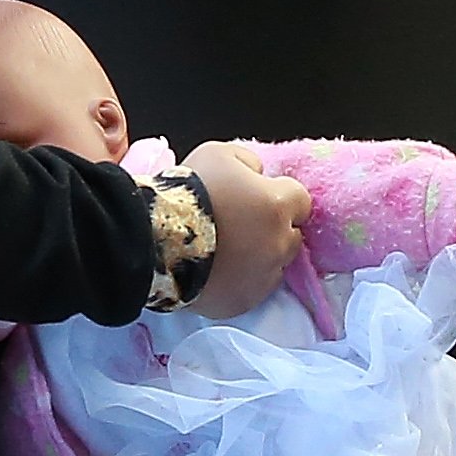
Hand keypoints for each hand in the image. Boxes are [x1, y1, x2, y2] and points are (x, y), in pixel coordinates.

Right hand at [181, 140, 311, 312]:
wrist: (154, 239)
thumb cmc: (186, 191)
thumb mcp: (218, 153)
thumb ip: (248, 161)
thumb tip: (257, 175)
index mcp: (277, 205)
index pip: (301, 201)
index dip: (280, 197)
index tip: (258, 199)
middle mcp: (279, 243)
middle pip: (291, 237)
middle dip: (272, 230)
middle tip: (241, 226)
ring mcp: (263, 277)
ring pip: (274, 266)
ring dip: (259, 258)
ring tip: (227, 252)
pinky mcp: (244, 302)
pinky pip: (252, 291)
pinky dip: (241, 282)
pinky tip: (218, 272)